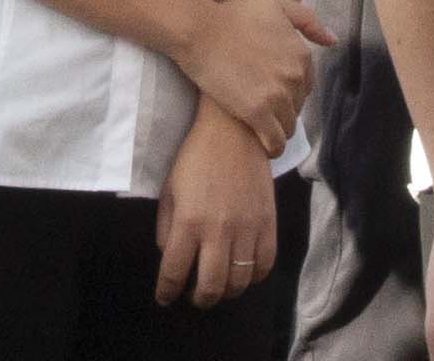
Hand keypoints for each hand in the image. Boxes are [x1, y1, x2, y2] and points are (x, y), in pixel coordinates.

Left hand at [154, 101, 281, 308]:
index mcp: (188, 221)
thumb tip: (171, 258)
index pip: (174, 272)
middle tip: (194, 296)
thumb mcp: (169, 191)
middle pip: (210, 287)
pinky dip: (253, 277)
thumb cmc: (195, 159)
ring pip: (239, 282)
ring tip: (218, 286)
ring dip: (226, 292)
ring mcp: (246, 229)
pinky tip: (242, 272)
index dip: (167, 292)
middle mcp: (218, 230)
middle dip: (199, 299)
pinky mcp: (268, 224)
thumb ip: (166, 228)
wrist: (234, 133)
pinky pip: (264, 265)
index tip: (165, 298)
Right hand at [168, 0, 330, 156]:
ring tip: (261, 127)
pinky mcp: (256, 112)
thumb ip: (308, 21)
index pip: (306, 86)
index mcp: (301, 54)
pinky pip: (275, 141)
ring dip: (277, 129)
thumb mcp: (276, 6)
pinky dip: (272, 147)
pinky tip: (264, 147)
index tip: (271, 90)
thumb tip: (333, 40)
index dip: (289, 90)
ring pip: (288, 126)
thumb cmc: (233, 16)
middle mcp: (294, 76)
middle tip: (261, 106)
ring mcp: (277, 95)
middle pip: (297, 107)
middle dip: (283, 109)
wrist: (199, 30)